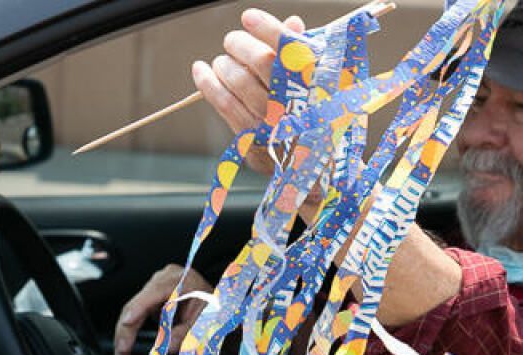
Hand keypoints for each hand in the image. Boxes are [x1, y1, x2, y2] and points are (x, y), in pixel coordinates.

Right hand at [114, 264, 212, 354]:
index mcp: (181, 280)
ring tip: (123, 351)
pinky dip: (133, 328)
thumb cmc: (212, 310)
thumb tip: (165, 346)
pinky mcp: (152, 296)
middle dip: (126, 329)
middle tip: (121, 351)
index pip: (154, 292)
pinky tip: (129, 341)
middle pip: (137, 303)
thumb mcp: (203, 323)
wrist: (215, 306)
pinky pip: (138, 312)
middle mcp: (164, 279)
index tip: (127, 324)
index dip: (138, 309)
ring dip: (127, 331)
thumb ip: (184, 335)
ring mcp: (156, 286)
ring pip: (133, 309)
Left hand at [192, 9, 305, 175]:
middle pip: (260, 61)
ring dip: (223, 65)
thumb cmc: (316, 118)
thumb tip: (292, 23)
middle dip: (239, 45)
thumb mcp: (321, 85)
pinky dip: (208, 84)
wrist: (316, 170)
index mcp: (319, 84)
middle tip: (231, 42)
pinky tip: (201, 71)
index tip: (248, 17)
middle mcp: (296, 103)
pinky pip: (224, 105)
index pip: (291, 47)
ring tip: (222, 62)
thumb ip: (304, 55)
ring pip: (238, 81)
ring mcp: (273, 122)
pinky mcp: (253, 138)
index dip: (267, 28)